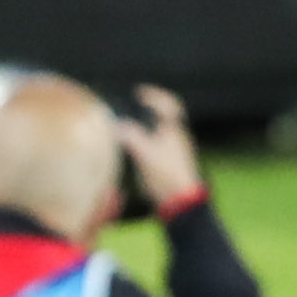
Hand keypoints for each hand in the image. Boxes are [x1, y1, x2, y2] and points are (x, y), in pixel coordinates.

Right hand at [115, 85, 202, 214]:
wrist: (181, 203)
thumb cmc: (167, 176)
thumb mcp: (146, 153)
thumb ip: (130, 136)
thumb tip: (115, 125)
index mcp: (173, 130)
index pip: (169, 105)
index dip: (155, 96)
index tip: (140, 93)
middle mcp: (176, 139)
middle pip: (163, 119)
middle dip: (147, 113)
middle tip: (131, 110)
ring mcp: (174, 154)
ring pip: (159, 135)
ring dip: (145, 130)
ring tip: (127, 131)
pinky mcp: (169, 168)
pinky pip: (157, 150)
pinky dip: (145, 146)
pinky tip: (134, 154)